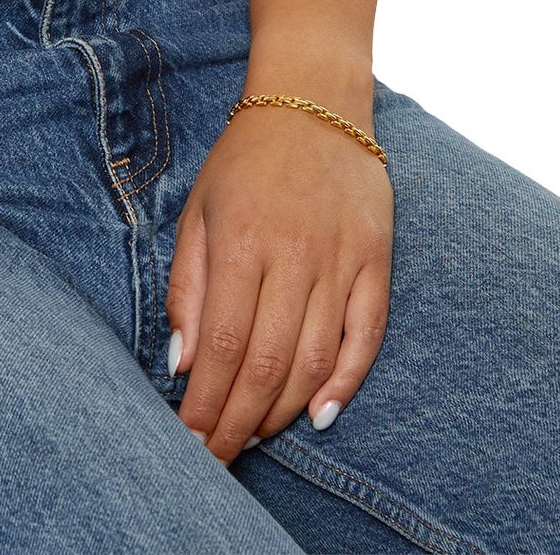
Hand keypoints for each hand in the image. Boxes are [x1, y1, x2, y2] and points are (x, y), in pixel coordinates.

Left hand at [166, 98, 393, 461]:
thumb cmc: (245, 160)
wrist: (313, 102)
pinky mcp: (377, 260)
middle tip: (219, 457)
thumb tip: (182, 362)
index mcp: (242, 241)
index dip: (207, 402)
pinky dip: (346, 382)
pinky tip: (320, 415)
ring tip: (256, 437)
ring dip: (283, 410)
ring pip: (315, 360)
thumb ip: (188, 287)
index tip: (191, 439)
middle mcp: (294, 255)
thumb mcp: (199, 210)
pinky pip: (367, 336)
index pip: (223, 344)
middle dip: (239, 421)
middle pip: (267, 363)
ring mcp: (341, 259)